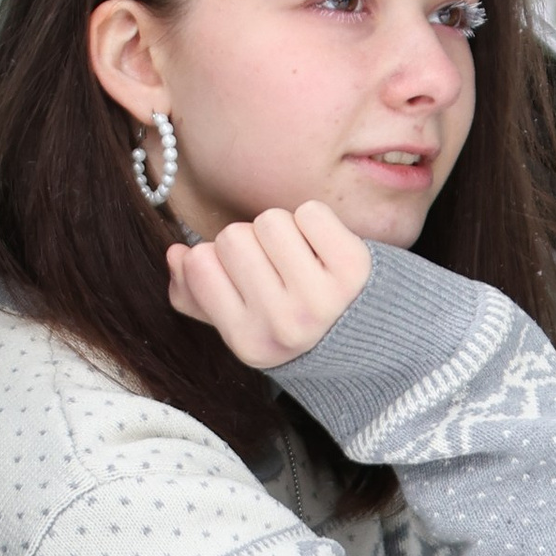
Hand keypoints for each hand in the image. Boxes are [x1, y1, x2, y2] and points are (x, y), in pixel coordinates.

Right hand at [167, 201, 371, 369]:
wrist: (381, 340)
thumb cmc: (300, 325)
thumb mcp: (247, 327)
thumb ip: (198, 297)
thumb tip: (174, 255)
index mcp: (249, 344)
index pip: (198, 262)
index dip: (217, 259)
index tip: (245, 280)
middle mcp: (283, 326)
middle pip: (232, 236)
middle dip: (251, 243)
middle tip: (280, 271)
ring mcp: (320, 297)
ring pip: (269, 220)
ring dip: (284, 230)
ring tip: (304, 261)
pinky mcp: (353, 267)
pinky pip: (310, 212)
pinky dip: (316, 222)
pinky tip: (327, 251)